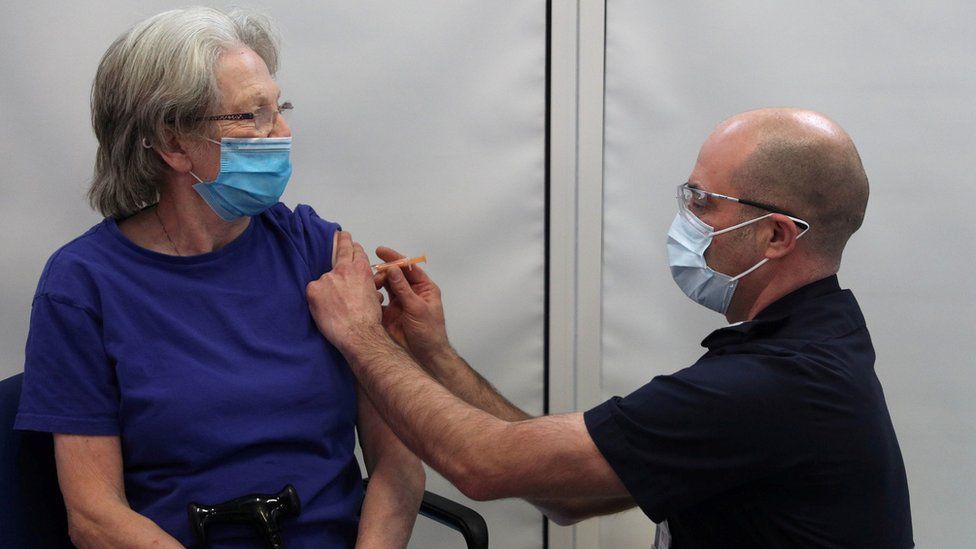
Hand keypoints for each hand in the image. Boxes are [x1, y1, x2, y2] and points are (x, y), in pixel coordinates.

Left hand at [307, 232, 383, 353]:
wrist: (358, 334)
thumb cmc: (368, 320)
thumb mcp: (375, 297)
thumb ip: (367, 286)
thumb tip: (365, 288)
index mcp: (361, 270)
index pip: (356, 252)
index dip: (353, 248)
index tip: (350, 244)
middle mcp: (344, 269)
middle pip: (341, 250)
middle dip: (342, 240)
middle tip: (340, 234)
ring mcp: (327, 278)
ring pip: (325, 279)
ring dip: (328, 287)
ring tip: (333, 302)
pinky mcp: (314, 290)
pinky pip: (314, 291)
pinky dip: (317, 299)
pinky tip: (324, 309)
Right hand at [373, 246, 451, 363]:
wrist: (425, 355)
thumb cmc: (429, 332)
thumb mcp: (417, 308)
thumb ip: (404, 288)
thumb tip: (394, 269)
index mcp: (423, 288)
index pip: (408, 268)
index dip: (395, 258)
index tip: (380, 251)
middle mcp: (410, 293)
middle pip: (395, 275)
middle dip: (383, 271)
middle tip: (373, 274)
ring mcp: (399, 302)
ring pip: (385, 286)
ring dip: (377, 283)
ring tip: (370, 285)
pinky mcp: (388, 313)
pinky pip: (378, 300)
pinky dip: (372, 296)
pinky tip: (367, 295)